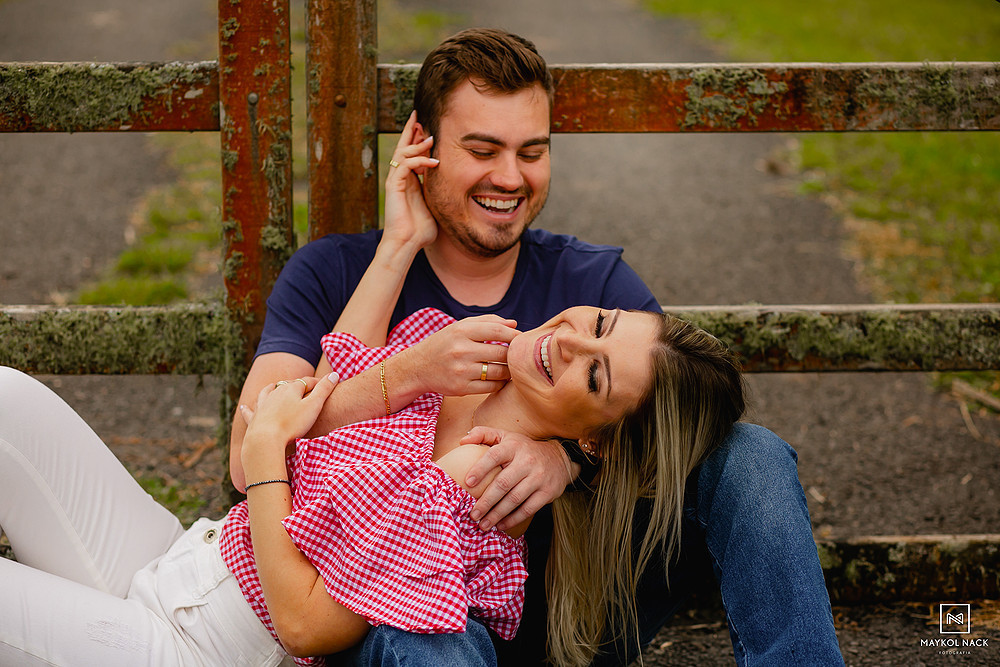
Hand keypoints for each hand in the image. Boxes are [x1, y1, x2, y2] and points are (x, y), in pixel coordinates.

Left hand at [241, 373, 339, 460]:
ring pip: (268, 392)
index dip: (318, 384)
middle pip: (288, 385)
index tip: (327, 386)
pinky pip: (250, 410)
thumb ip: (325, 389)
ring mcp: (263, 404)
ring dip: (273, 389)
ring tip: (275, 387)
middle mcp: (275, 393)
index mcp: (291, 388)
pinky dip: (248, 408)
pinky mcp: (254, 418)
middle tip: (308, 389)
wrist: (266, 439)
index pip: (307, 382)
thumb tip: (335, 374)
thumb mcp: (314, 406)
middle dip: (299, 385)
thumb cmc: (293, 423)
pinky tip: (244, 406)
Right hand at [383, 111, 438, 251]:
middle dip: (411, 130)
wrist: (406, 244)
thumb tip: (461, 194)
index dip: (417, 139)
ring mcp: (395, 181)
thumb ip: (442, 196)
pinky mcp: (393, 186)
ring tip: (432, 138)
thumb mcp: (436, 207)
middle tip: (418, 115)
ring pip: (403, 152)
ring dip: (418, 144)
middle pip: (403, 146)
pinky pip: (405, 165)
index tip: (426, 126)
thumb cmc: (420, 231)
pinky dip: (419, 161)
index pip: (411, 154)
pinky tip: (434, 162)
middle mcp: (399, 178)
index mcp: (408, 181)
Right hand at [399, 315, 517, 395]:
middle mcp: (461, 350)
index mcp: (462, 331)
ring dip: (510, 370)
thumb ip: (488, 322)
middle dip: (514, 354)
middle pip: (502, 353)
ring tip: (511, 367)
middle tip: (519, 355)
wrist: (418, 367)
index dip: (515, 335)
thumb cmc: (444, 344)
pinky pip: (491, 387)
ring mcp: (461, 371)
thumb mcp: (460, 327)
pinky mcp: (461, 388)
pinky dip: (500, 383)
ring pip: (499, 372)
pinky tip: (499, 378)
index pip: (498, 331)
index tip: (521, 339)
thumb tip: (514, 324)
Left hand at [461, 427, 573, 531]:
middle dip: (486, 501)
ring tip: (483, 525)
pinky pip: (528, 509)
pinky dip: (513, 519)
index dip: (480, 469)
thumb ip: (483, 434)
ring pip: (515, 499)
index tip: (468, 483)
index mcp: (513, 446)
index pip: (494, 456)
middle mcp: (527, 461)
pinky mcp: (547, 492)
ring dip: (497, 514)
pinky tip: (501, 526)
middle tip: (473, 514)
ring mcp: (538, 477)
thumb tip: (462, 441)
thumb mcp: (506, 436)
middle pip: (503, 483)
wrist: (559, 458)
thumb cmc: (523, 449)